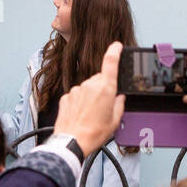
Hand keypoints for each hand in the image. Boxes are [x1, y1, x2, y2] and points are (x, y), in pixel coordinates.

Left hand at [53, 42, 125, 158]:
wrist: (71, 142)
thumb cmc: (93, 133)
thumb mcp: (114, 121)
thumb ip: (119, 105)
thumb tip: (119, 98)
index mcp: (106, 88)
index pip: (110, 61)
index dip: (114, 50)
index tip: (117, 45)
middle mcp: (90, 85)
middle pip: (101, 79)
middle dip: (104, 89)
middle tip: (104, 107)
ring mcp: (77, 90)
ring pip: (88, 87)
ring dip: (91, 96)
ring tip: (91, 115)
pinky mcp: (67, 96)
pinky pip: (77, 95)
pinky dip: (80, 102)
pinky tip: (81, 115)